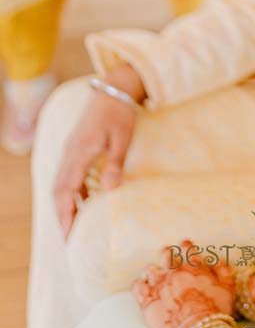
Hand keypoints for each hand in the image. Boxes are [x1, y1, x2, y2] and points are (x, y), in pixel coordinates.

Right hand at [53, 65, 144, 237]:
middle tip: (69, 238)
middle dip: (62, 214)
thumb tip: (109, 190)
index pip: (67, 190)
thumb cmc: (121, 113)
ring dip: (66, 204)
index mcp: (80, 152)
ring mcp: (71, 149)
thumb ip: (115, 164)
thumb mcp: (122, 139)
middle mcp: (70, 152)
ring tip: (74, 225)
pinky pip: (69, 174)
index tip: (69, 234)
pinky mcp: (75, 147)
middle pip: (59, 190)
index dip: (67, 214)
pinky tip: (84, 201)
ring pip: (61, 183)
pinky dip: (73, 190)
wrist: (114, 89)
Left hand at [132, 240, 236, 327]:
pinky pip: (137, 286)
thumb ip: (223, 271)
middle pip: (165, 253)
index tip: (185, 247)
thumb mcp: (228, 289)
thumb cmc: (215, 311)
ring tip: (156, 278)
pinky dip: (140, 285)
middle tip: (169, 261)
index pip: (186, 247)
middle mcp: (174, 270)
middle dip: (167, 255)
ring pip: (150, 269)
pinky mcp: (147, 300)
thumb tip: (218, 261)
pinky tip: (143, 289)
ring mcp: (158, 284)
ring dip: (154, 272)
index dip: (185, 246)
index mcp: (193, 265)